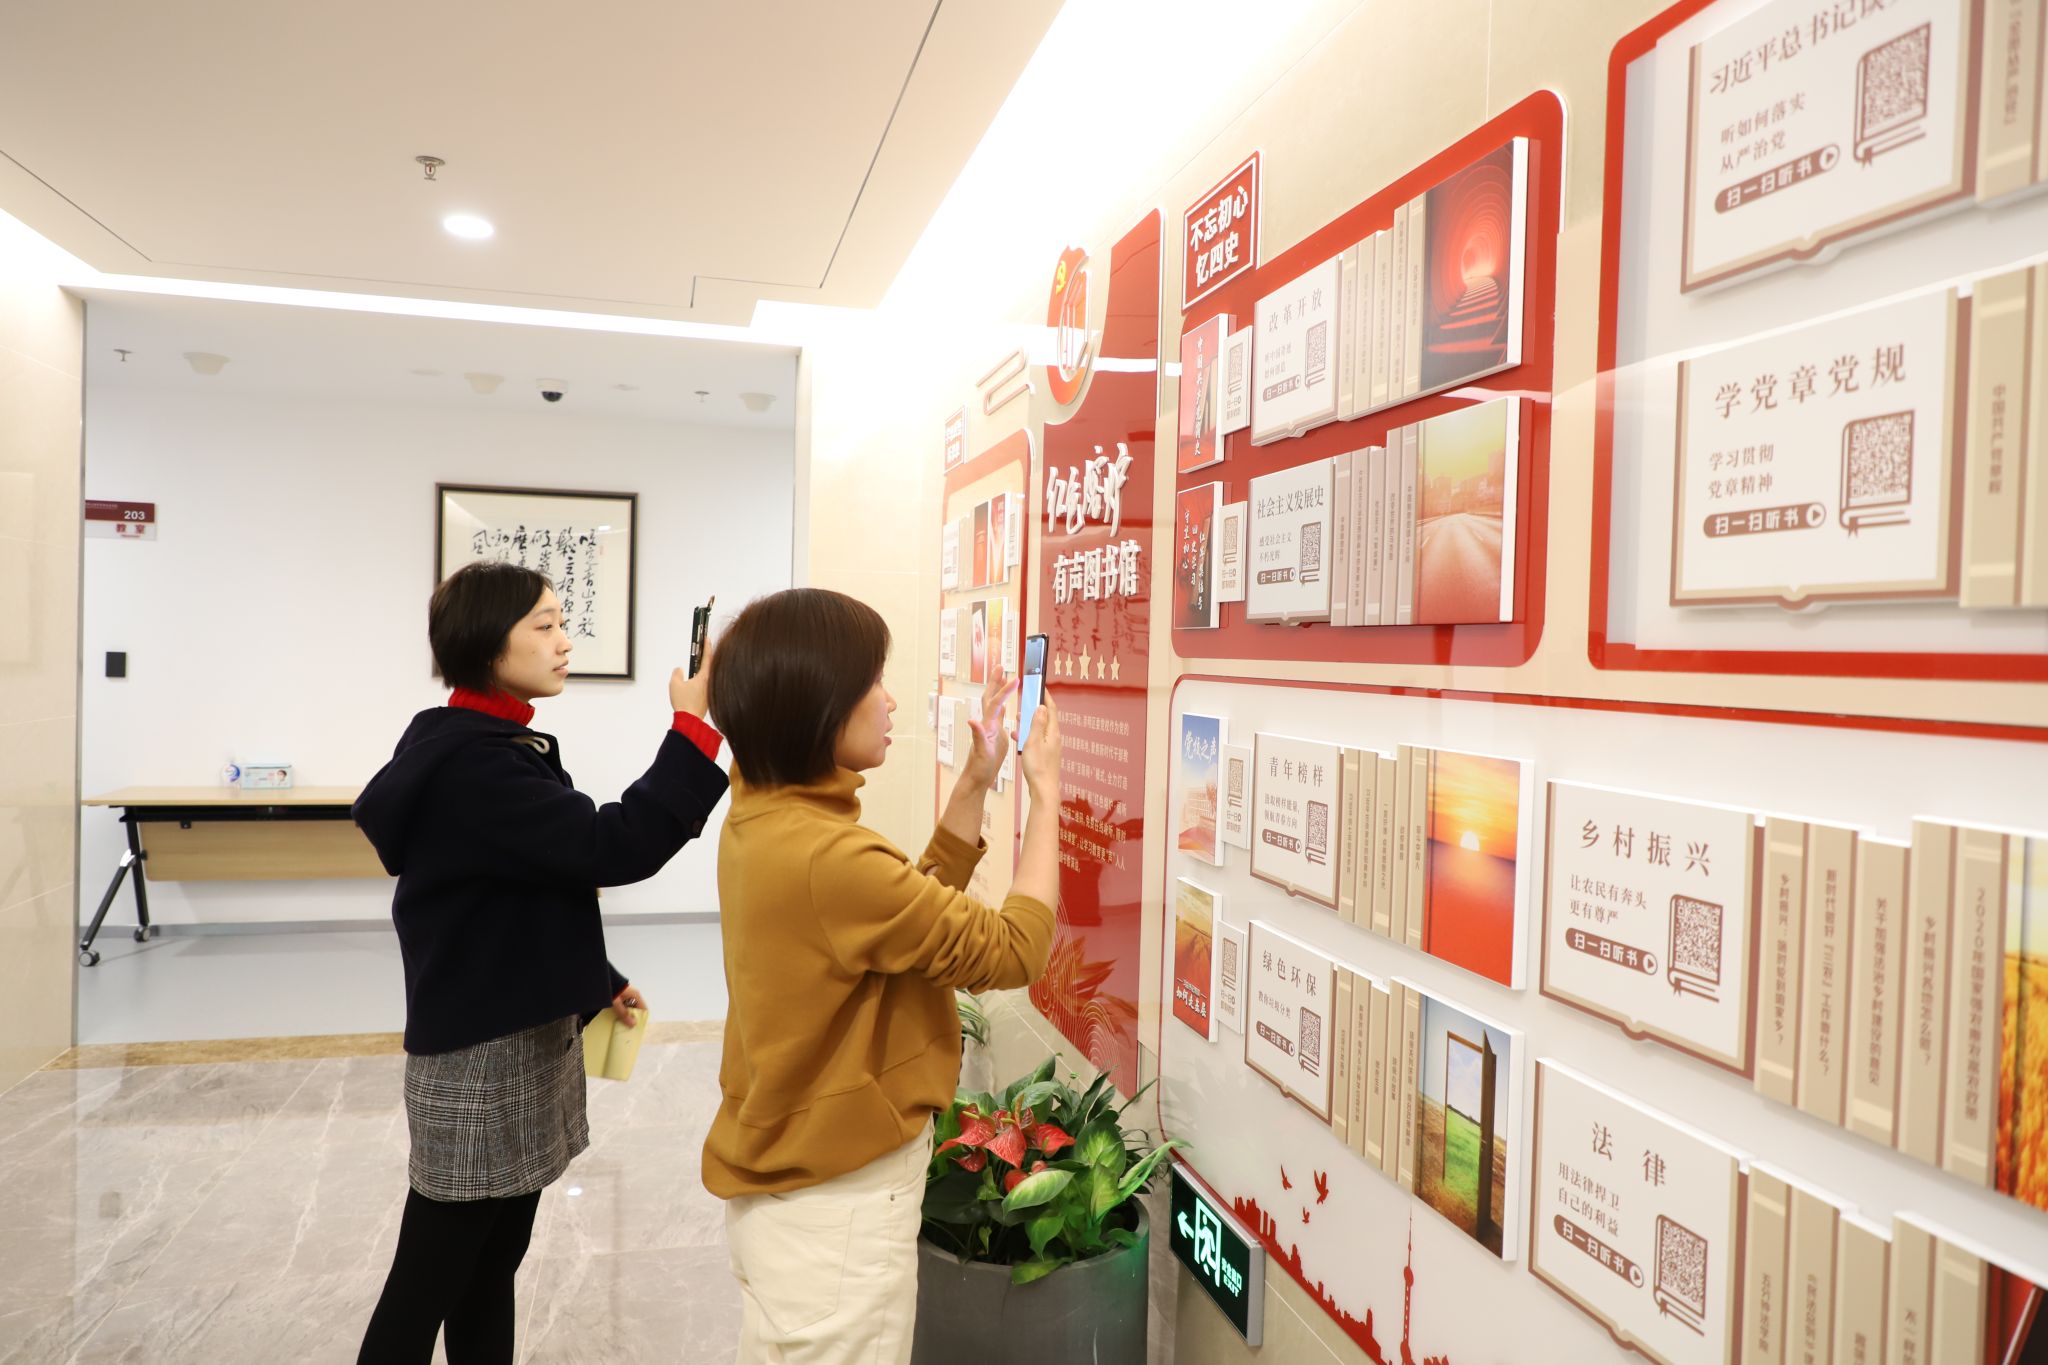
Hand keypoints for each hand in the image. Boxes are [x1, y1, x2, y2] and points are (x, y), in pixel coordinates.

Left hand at [612, 983, 647, 1025]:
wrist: (599, 980)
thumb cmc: (610, 988)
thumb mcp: (616, 1003)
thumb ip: (624, 1014)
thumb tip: (633, 1024)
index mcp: (636, 995)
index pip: (644, 1009)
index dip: (641, 1018)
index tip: (635, 1026)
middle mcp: (633, 994)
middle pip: (636, 1010)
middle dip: (632, 1018)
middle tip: (626, 1026)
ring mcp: (627, 995)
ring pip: (630, 1008)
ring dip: (625, 1015)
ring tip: (619, 1022)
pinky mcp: (621, 995)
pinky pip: (624, 1006)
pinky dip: (621, 1011)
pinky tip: (615, 1016)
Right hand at [670, 635, 713, 718]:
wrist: (690, 720)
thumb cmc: (684, 704)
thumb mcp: (674, 684)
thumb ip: (676, 673)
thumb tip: (679, 670)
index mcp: (704, 677)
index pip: (707, 657)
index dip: (707, 646)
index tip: (706, 638)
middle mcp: (710, 683)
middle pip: (710, 665)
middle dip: (707, 655)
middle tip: (703, 647)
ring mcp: (710, 691)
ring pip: (709, 676)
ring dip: (704, 668)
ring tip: (699, 662)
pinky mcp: (708, 698)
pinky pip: (707, 684)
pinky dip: (703, 679)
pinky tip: (697, 680)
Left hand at [959, 667, 1015, 791]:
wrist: (977, 778)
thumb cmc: (979, 768)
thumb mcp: (981, 753)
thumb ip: (978, 736)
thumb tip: (972, 720)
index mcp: (986, 726)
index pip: (995, 703)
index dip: (1005, 690)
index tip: (1016, 679)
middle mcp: (986, 724)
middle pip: (990, 697)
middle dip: (995, 681)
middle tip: (1000, 666)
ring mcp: (989, 728)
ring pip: (993, 704)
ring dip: (997, 690)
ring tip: (1004, 678)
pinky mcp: (993, 734)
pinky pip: (998, 715)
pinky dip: (1001, 705)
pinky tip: (1005, 705)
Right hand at [1019, 690, 1060, 801]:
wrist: (1043, 790)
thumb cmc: (1038, 767)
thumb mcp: (1034, 741)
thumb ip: (1037, 723)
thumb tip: (1041, 706)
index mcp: (1052, 732)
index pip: (1051, 709)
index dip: (1046, 696)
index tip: (1040, 686)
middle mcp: (1054, 738)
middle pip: (1046, 718)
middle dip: (1036, 707)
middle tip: (1027, 700)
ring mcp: (1050, 747)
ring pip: (1040, 729)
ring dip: (1030, 721)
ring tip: (1019, 717)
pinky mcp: (1046, 755)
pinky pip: (1036, 739)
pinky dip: (1028, 734)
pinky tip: (1018, 737)